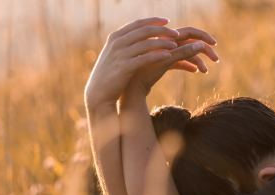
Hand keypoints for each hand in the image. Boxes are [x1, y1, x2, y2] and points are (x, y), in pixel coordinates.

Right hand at [84, 18, 212, 106]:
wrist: (98, 93)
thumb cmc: (110, 74)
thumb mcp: (115, 54)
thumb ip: (125, 43)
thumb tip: (141, 36)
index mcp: (115, 37)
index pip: (138, 24)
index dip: (154, 21)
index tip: (167, 21)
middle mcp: (117, 43)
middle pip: (144, 31)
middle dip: (162, 30)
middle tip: (176, 33)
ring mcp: (120, 54)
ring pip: (147, 43)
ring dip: (163, 43)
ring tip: (175, 45)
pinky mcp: (125, 67)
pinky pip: (145, 58)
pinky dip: (158, 55)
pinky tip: (169, 56)